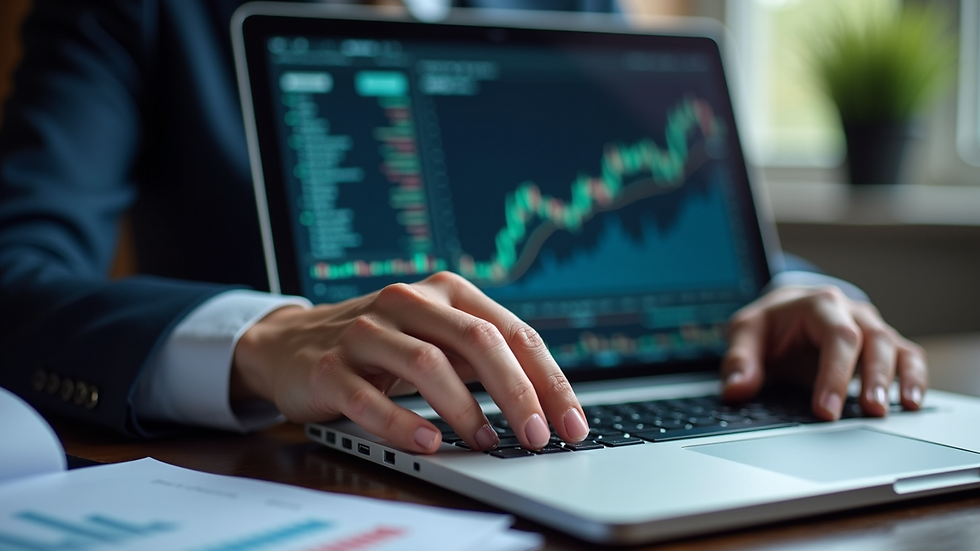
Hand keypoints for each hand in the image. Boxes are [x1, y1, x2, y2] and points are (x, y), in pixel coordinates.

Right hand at [231, 272, 589, 452]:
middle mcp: (408, 301)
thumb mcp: (436, 338)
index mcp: (446, 291)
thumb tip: (547, 406)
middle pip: (477, 341)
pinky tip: (430, 442)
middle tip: (538, 436)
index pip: (512, 331)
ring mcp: (366, 332)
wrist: (291, 344)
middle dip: (517, 393)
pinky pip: (370, 398)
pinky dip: (404, 423)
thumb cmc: (382, 347)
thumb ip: (483, 359)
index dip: (548, 379)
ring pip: (427, 363)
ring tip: (486, 442)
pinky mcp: (330, 367)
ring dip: (465, 409)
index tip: (571, 423)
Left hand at [720, 285, 926, 419]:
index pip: (836, 337)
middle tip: (870, 412)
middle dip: (873, 377)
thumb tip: (735, 390)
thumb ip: (739, 360)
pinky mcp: (882, 346)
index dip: (834, 374)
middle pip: (873, 340)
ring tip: (893, 410)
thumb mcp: (745, 332)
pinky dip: (914, 377)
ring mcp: (870, 328)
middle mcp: (851, 312)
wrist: (786, 310)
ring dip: (897, 379)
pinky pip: (908, 356)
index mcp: (819, 303)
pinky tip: (913, 402)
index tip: (825, 410)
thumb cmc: (770, 323)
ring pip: (894, 347)